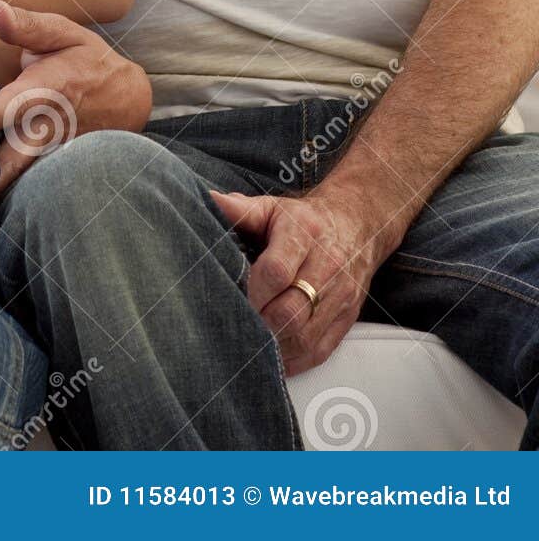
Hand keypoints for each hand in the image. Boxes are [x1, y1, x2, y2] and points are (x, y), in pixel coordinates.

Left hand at [0, 0, 152, 223]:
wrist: (129, 98)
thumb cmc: (85, 58)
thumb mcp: (63, 32)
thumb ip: (27, 25)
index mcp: (50, 87)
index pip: (19, 103)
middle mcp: (49, 126)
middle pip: (16, 157)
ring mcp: (51, 153)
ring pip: (18, 179)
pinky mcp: (50, 168)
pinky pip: (23, 186)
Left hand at [207, 181, 393, 375]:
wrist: (355, 225)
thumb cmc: (304, 220)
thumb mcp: (273, 207)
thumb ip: (241, 210)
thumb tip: (208, 201)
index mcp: (304, 234)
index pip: (277, 271)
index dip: (252, 292)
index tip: (229, 298)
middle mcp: (327, 266)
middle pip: (292, 311)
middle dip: (259, 325)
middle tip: (234, 328)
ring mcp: (340, 296)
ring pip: (305, 336)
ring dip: (275, 347)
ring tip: (248, 346)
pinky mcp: (347, 318)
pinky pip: (321, 350)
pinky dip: (294, 361)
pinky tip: (273, 358)